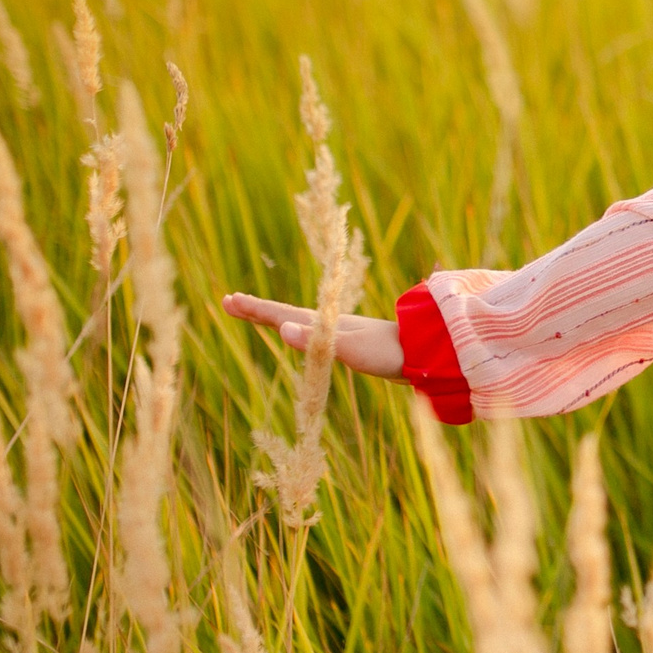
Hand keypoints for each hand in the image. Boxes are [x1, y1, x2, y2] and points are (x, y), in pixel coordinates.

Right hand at [221, 292, 406, 380]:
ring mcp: (340, 331)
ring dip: (274, 317)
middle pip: (285, 314)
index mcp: (326, 323)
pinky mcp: (350, 342)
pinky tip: (299, 333)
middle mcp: (330, 323)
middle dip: (257, 309)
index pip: (282, 314)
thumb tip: (282, 329)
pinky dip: (296, 330)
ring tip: (255, 314)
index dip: (255, 309)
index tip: (228, 299)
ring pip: (298, 322)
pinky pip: (313, 333)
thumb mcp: (351, 349)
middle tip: (229, 302)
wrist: (424, 352)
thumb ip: (317, 342)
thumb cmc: (389, 352)